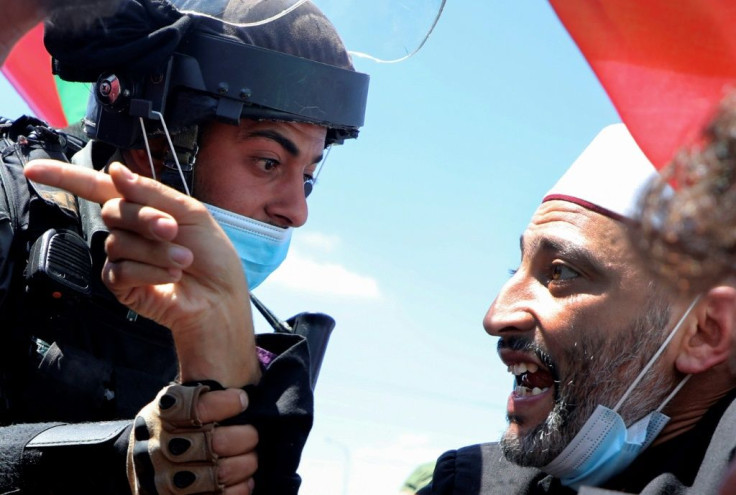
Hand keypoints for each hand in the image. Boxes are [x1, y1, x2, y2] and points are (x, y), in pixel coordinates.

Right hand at [24, 159, 260, 386]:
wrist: (220, 296)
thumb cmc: (212, 254)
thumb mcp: (191, 213)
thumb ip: (152, 193)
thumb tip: (116, 170)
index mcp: (143, 207)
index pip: (97, 187)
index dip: (64, 176)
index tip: (34, 169)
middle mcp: (128, 230)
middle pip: (113, 210)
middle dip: (147, 218)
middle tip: (174, 230)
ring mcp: (122, 257)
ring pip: (118, 242)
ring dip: (155, 250)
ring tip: (182, 260)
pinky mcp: (121, 284)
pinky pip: (119, 270)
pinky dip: (148, 271)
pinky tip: (169, 276)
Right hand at [128, 384, 257, 494]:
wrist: (145, 463)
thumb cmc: (176, 425)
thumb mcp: (178, 403)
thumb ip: (204, 397)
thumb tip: (246, 390)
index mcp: (163, 415)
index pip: (197, 407)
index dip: (226, 403)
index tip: (242, 400)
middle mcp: (160, 446)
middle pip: (215, 443)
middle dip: (244, 438)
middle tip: (253, 434)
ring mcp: (167, 479)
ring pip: (219, 474)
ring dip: (244, 465)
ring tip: (251, 459)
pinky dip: (238, 490)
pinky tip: (245, 481)